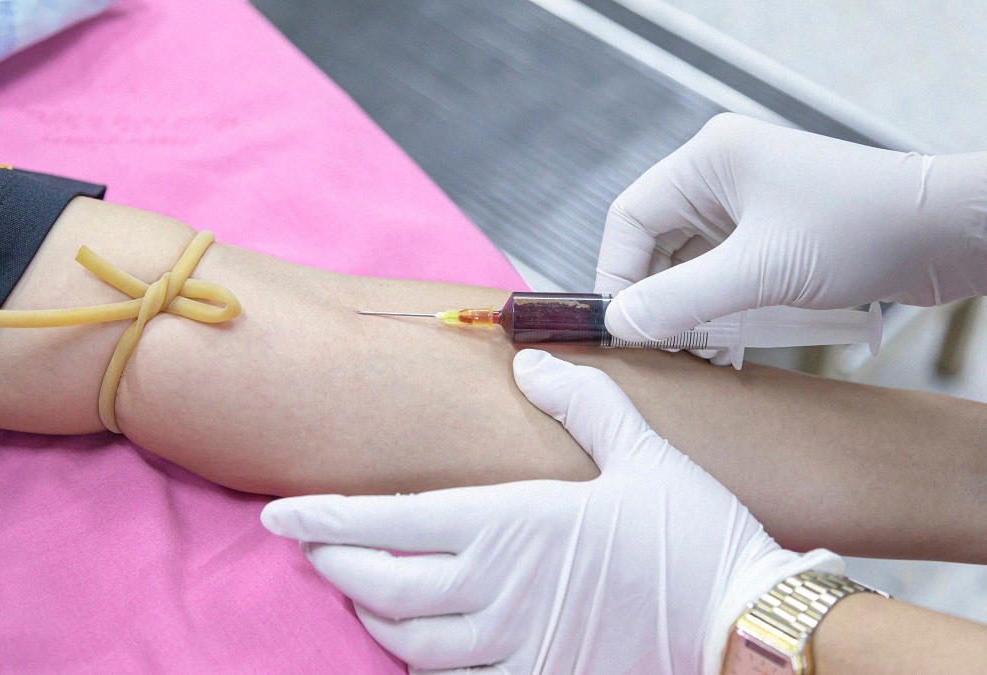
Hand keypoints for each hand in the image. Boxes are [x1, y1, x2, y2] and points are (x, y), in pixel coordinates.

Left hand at [262, 350, 839, 673]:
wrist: (742, 620)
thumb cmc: (691, 533)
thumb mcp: (641, 448)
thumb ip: (580, 398)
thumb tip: (530, 362)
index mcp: (509, 522)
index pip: (390, 520)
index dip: (325, 520)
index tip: (280, 517)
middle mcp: (495, 586)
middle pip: (380, 587)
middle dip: (335, 568)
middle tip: (313, 551)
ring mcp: (512, 642)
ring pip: (407, 643)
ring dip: (372, 619)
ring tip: (360, 595)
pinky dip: (423, 667)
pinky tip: (417, 649)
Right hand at [597, 113, 986, 343]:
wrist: (948, 235)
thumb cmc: (861, 231)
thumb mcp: (760, 272)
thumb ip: (682, 299)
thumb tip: (618, 323)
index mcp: (710, 160)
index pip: (630, 217)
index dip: (616, 273)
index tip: (618, 325)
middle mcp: (723, 175)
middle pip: (657, 243)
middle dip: (656, 299)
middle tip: (659, 347)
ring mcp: (749, 203)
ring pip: (690, 263)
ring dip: (690, 310)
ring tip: (701, 352)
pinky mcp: (773, 232)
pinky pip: (723, 272)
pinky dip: (719, 308)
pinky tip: (727, 344)